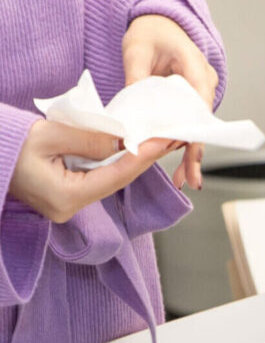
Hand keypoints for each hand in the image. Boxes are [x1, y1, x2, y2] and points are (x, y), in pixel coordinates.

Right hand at [10, 120, 179, 223]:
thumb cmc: (6, 141)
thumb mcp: (50, 134)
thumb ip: (90, 139)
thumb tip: (123, 141)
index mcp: (64, 198)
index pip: (116, 176)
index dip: (143, 157)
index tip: (164, 141)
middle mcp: (68, 208)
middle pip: (116, 180)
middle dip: (144, 158)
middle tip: (170, 138)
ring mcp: (65, 204)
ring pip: (109, 179)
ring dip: (131, 159)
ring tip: (158, 141)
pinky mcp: (63, 195)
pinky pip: (96, 177)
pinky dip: (113, 161)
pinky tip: (132, 147)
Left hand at [122, 14, 218, 190]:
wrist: (160, 23)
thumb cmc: (150, 32)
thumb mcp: (136, 51)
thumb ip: (136, 78)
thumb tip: (133, 111)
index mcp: (196, 67)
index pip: (198, 103)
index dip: (191, 128)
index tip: (182, 148)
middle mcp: (205, 82)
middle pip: (202, 122)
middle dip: (196, 151)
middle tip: (190, 179)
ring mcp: (201, 92)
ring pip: (198, 127)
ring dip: (191, 153)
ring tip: (184, 180)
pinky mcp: (192, 101)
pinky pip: (190, 124)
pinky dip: (185, 143)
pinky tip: (182, 165)